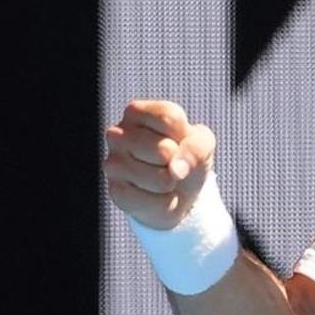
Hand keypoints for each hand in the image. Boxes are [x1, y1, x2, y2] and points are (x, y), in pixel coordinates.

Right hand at [103, 100, 215, 229]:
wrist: (178, 189)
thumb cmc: (186, 155)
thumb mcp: (202, 143)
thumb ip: (196, 148)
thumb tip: (175, 171)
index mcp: (136, 113)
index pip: (168, 118)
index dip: (184, 133)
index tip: (179, 138)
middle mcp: (117, 134)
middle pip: (163, 149)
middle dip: (178, 160)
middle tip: (170, 161)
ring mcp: (112, 164)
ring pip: (161, 179)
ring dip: (172, 183)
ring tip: (164, 178)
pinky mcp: (116, 192)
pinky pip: (157, 202)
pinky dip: (167, 202)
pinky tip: (155, 194)